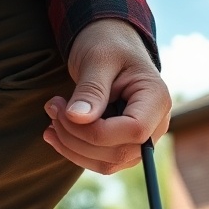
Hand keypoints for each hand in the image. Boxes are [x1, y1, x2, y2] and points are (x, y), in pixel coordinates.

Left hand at [43, 19, 171, 174]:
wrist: (111, 45)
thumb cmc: (107, 45)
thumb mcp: (97, 59)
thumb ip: (90, 90)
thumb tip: (77, 118)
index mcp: (156, 99)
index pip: (134, 131)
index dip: (96, 131)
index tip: (65, 111)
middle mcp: (156, 125)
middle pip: (120, 152)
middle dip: (78, 138)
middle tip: (52, 109)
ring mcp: (142, 140)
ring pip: (108, 163)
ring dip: (73, 147)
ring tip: (52, 117)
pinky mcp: (125, 146)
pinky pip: (102, 162)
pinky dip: (75, 152)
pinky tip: (56, 131)